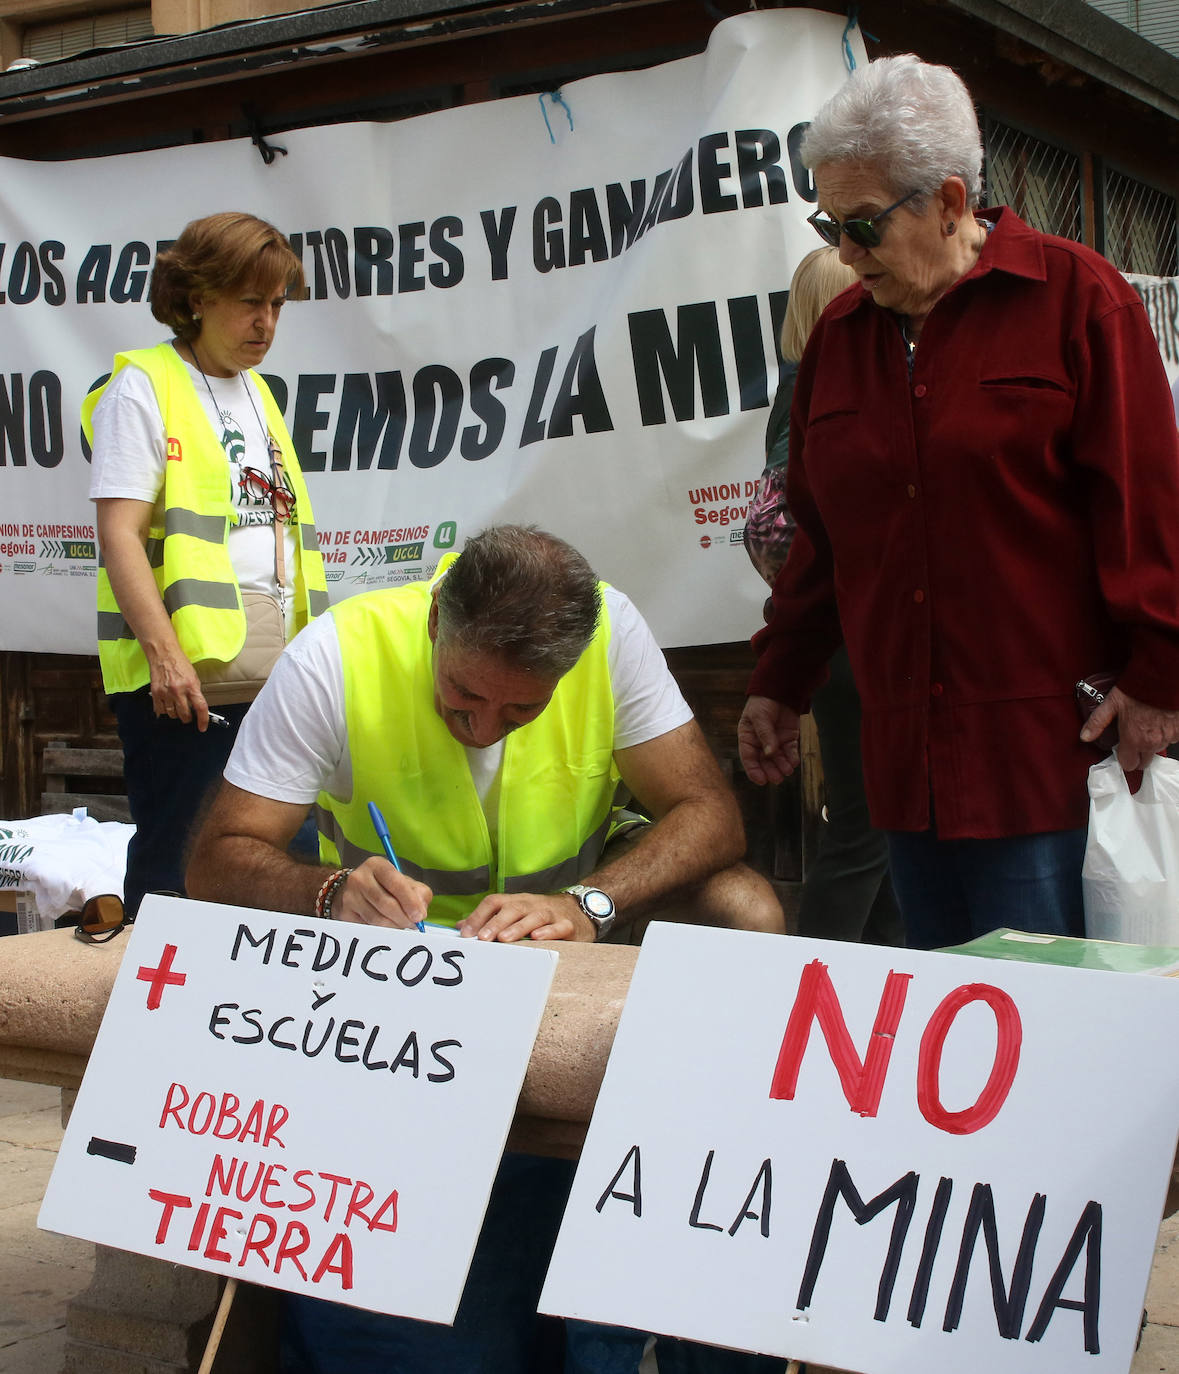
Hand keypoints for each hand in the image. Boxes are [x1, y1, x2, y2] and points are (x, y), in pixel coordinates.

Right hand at [149, 651, 210, 729]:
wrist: (164, 654)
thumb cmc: (179, 663)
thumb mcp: (194, 676)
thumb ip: (195, 692)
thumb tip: (197, 706)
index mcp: (191, 686)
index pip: (200, 707)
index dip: (203, 720)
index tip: (202, 727)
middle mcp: (178, 690)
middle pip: (184, 715)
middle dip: (187, 718)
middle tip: (188, 715)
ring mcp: (166, 693)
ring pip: (172, 714)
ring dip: (175, 714)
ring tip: (176, 706)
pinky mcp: (155, 693)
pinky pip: (160, 710)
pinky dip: (164, 711)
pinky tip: (167, 705)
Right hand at [332, 857, 431, 928]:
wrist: (350, 891)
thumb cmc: (383, 886)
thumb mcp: (402, 881)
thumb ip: (418, 892)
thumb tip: (420, 911)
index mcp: (377, 865)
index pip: (396, 883)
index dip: (410, 901)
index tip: (420, 915)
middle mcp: (360, 878)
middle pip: (386, 904)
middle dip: (404, 918)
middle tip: (413, 924)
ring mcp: (350, 896)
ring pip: (378, 919)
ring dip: (395, 926)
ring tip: (402, 924)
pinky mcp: (345, 913)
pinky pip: (369, 928)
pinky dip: (383, 931)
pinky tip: (388, 926)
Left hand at [458, 892, 595, 943]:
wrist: (578, 911)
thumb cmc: (540, 916)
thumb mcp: (515, 914)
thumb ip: (489, 920)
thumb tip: (461, 928)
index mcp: (516, 901)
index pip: (494, 902)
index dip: (479, 916)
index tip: (466, 934)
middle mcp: (531, 904)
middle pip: (512, 908)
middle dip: (496, 923)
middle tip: (483, 938)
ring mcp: (550, 913)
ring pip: (534, 917)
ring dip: (518, 927)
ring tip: (505, 939)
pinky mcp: (567, 925)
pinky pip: (558, 927)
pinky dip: (549, 932)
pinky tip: (538, 938)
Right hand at [738, 695, 800, 784]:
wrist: (781, 689)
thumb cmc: (763, 702)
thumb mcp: (760, 716)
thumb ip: (765, 734)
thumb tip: (770, 753)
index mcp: (748, 737)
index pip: (749, 757)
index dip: (754, 770)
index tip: (761, 780)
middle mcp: (761, 743)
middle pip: (764, 762)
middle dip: (770, 771)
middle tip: (777, 779)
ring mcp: (775, 742)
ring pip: (778, 759)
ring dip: (782, 767)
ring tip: (787, 771)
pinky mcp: (789, 739)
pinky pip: (790, 752)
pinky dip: (792, 758)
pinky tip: (793, 763)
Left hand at [1082, 686, 1178, 772]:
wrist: (1163, 678)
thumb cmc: (1139, 688)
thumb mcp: (1112, 703)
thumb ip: (1097, 722)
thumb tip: (1085, 735)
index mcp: (1134, 739)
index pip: (1128, 764)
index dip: (1122, 757)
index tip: (1120, 748)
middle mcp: (1152, 742)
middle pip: (1144, 762)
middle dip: (1137, 754)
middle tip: (1132, 739)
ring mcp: (1168, 737)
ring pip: (1158, 749)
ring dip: (1151, 743)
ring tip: (1145, 725)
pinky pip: (1171, 739)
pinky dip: (1165, 733)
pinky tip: (1159, 721)